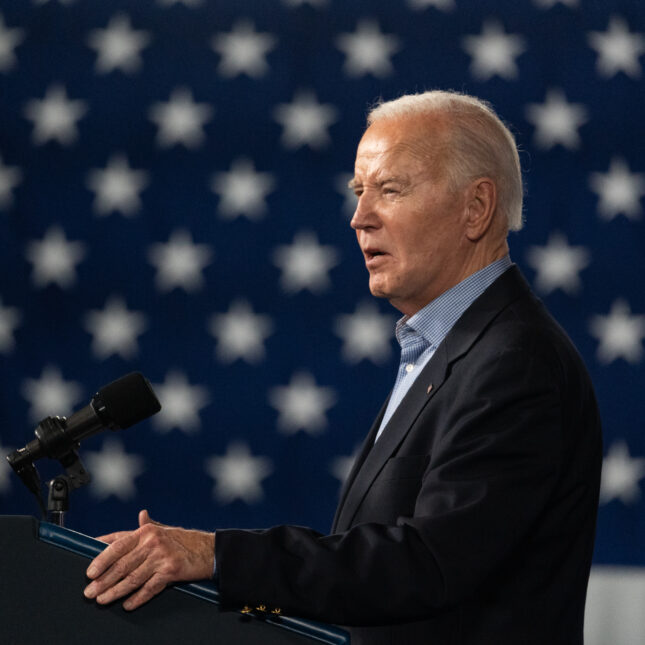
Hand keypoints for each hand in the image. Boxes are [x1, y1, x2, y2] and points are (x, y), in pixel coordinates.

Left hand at [84, 509, 214, 610]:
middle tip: (89, 591)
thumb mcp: (163, 530)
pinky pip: (150, 587)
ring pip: (133, 578)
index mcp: (147, 531)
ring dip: (115, 591)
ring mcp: (162, 557)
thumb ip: (148, 526)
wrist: (208, 550)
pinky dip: (138, 597)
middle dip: (103, 580)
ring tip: (102, 599)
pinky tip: (128, 604)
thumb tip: (141, 515)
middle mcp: (153, 542)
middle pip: (122, 564)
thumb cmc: (183, 540)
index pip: (118, 545)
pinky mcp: (171, 571)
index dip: (101, 558)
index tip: (89, 571)